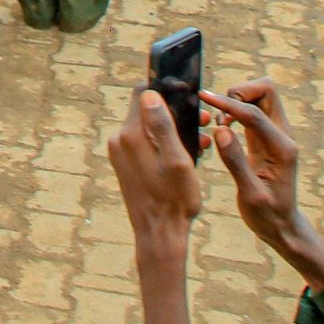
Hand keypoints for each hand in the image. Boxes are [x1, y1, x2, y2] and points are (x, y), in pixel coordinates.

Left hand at [107, 88, 203, 259]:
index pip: (143, 93)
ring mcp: (121, 152)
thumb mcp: (177, 161)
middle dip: (176, 111)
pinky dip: (164, 143)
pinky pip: (146, 142)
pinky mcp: (125, 163)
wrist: (159, 234)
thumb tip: (150, 94)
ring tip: (201, 140)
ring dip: (173, 128)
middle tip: (203, 121)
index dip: (166, 89)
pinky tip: (186, 154)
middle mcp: (120, 140)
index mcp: (131, 135)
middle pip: (147, 110)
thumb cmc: (174, 200)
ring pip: (149, 127)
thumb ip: (163, 126)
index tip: (188, 95)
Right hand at [203, 80, 323, 288]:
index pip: (255, 114)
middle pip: (266, 91)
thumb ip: (236, 161)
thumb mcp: (250, 195)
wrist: (282, 226)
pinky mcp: (265, 138)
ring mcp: (275, 135)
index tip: (205, 98)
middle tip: (218, 112)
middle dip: (239, 92)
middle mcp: (283, 136)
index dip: (229, 104)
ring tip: (219, 122)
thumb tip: (221, 130)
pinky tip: (222, 127)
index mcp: (283, 148)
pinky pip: (252, 111)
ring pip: (259, 97)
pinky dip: (235, 110)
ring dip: (237, 100)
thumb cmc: (268, 215)